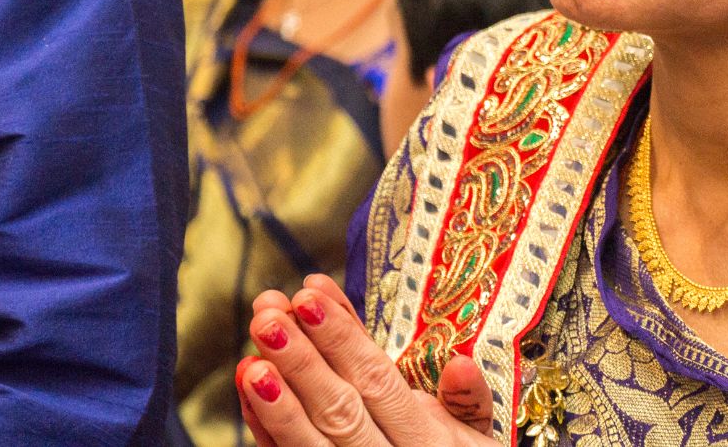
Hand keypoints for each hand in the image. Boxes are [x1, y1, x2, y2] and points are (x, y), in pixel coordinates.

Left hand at [236, 274, 497, 446]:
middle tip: (267, 314)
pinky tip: (250, 388)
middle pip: (339, 409)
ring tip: (252, 354)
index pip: (378, 380)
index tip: (310, 294)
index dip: (343, 338)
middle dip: (301, 360)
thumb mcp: (478, 435)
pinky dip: (266, 428)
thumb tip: (461, 365)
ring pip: (311, 442)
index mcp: (424, 435)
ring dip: (278, 398)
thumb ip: (470, 401)